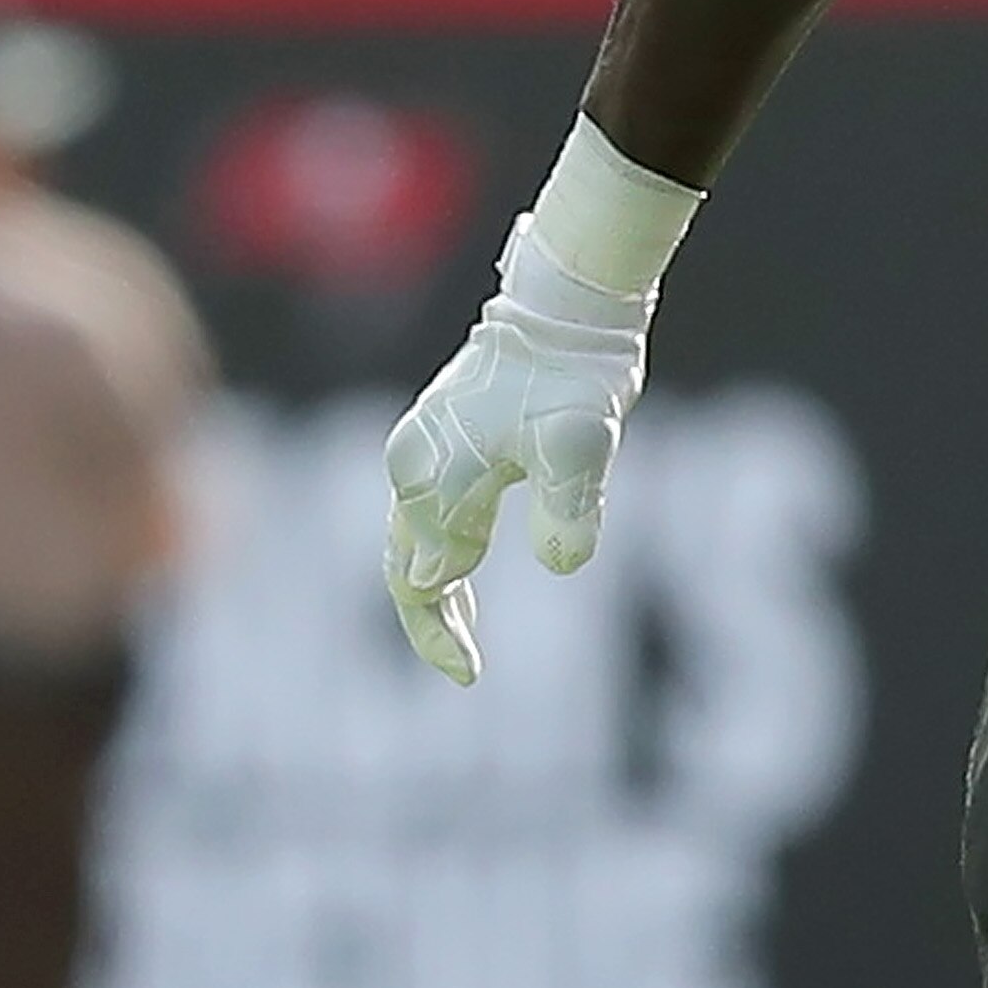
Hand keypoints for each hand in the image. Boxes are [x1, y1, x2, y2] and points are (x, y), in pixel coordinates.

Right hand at [380, 220, 654, 682]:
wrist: (569, 311)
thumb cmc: (575, 377)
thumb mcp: (581, 447)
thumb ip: (556, 511)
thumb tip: (459, 576)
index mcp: (433, 476)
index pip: (420, 579)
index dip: (440, 634)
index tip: (470, 675)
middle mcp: (415, 467)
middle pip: (405, 566)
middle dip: (431, 623)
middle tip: (467, 673)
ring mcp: (425, 453)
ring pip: (414, 543)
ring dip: (436, 594)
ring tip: (465, 642)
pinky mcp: (445, 445)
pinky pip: (430, 516)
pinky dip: (443, 557)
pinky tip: (463, 584)